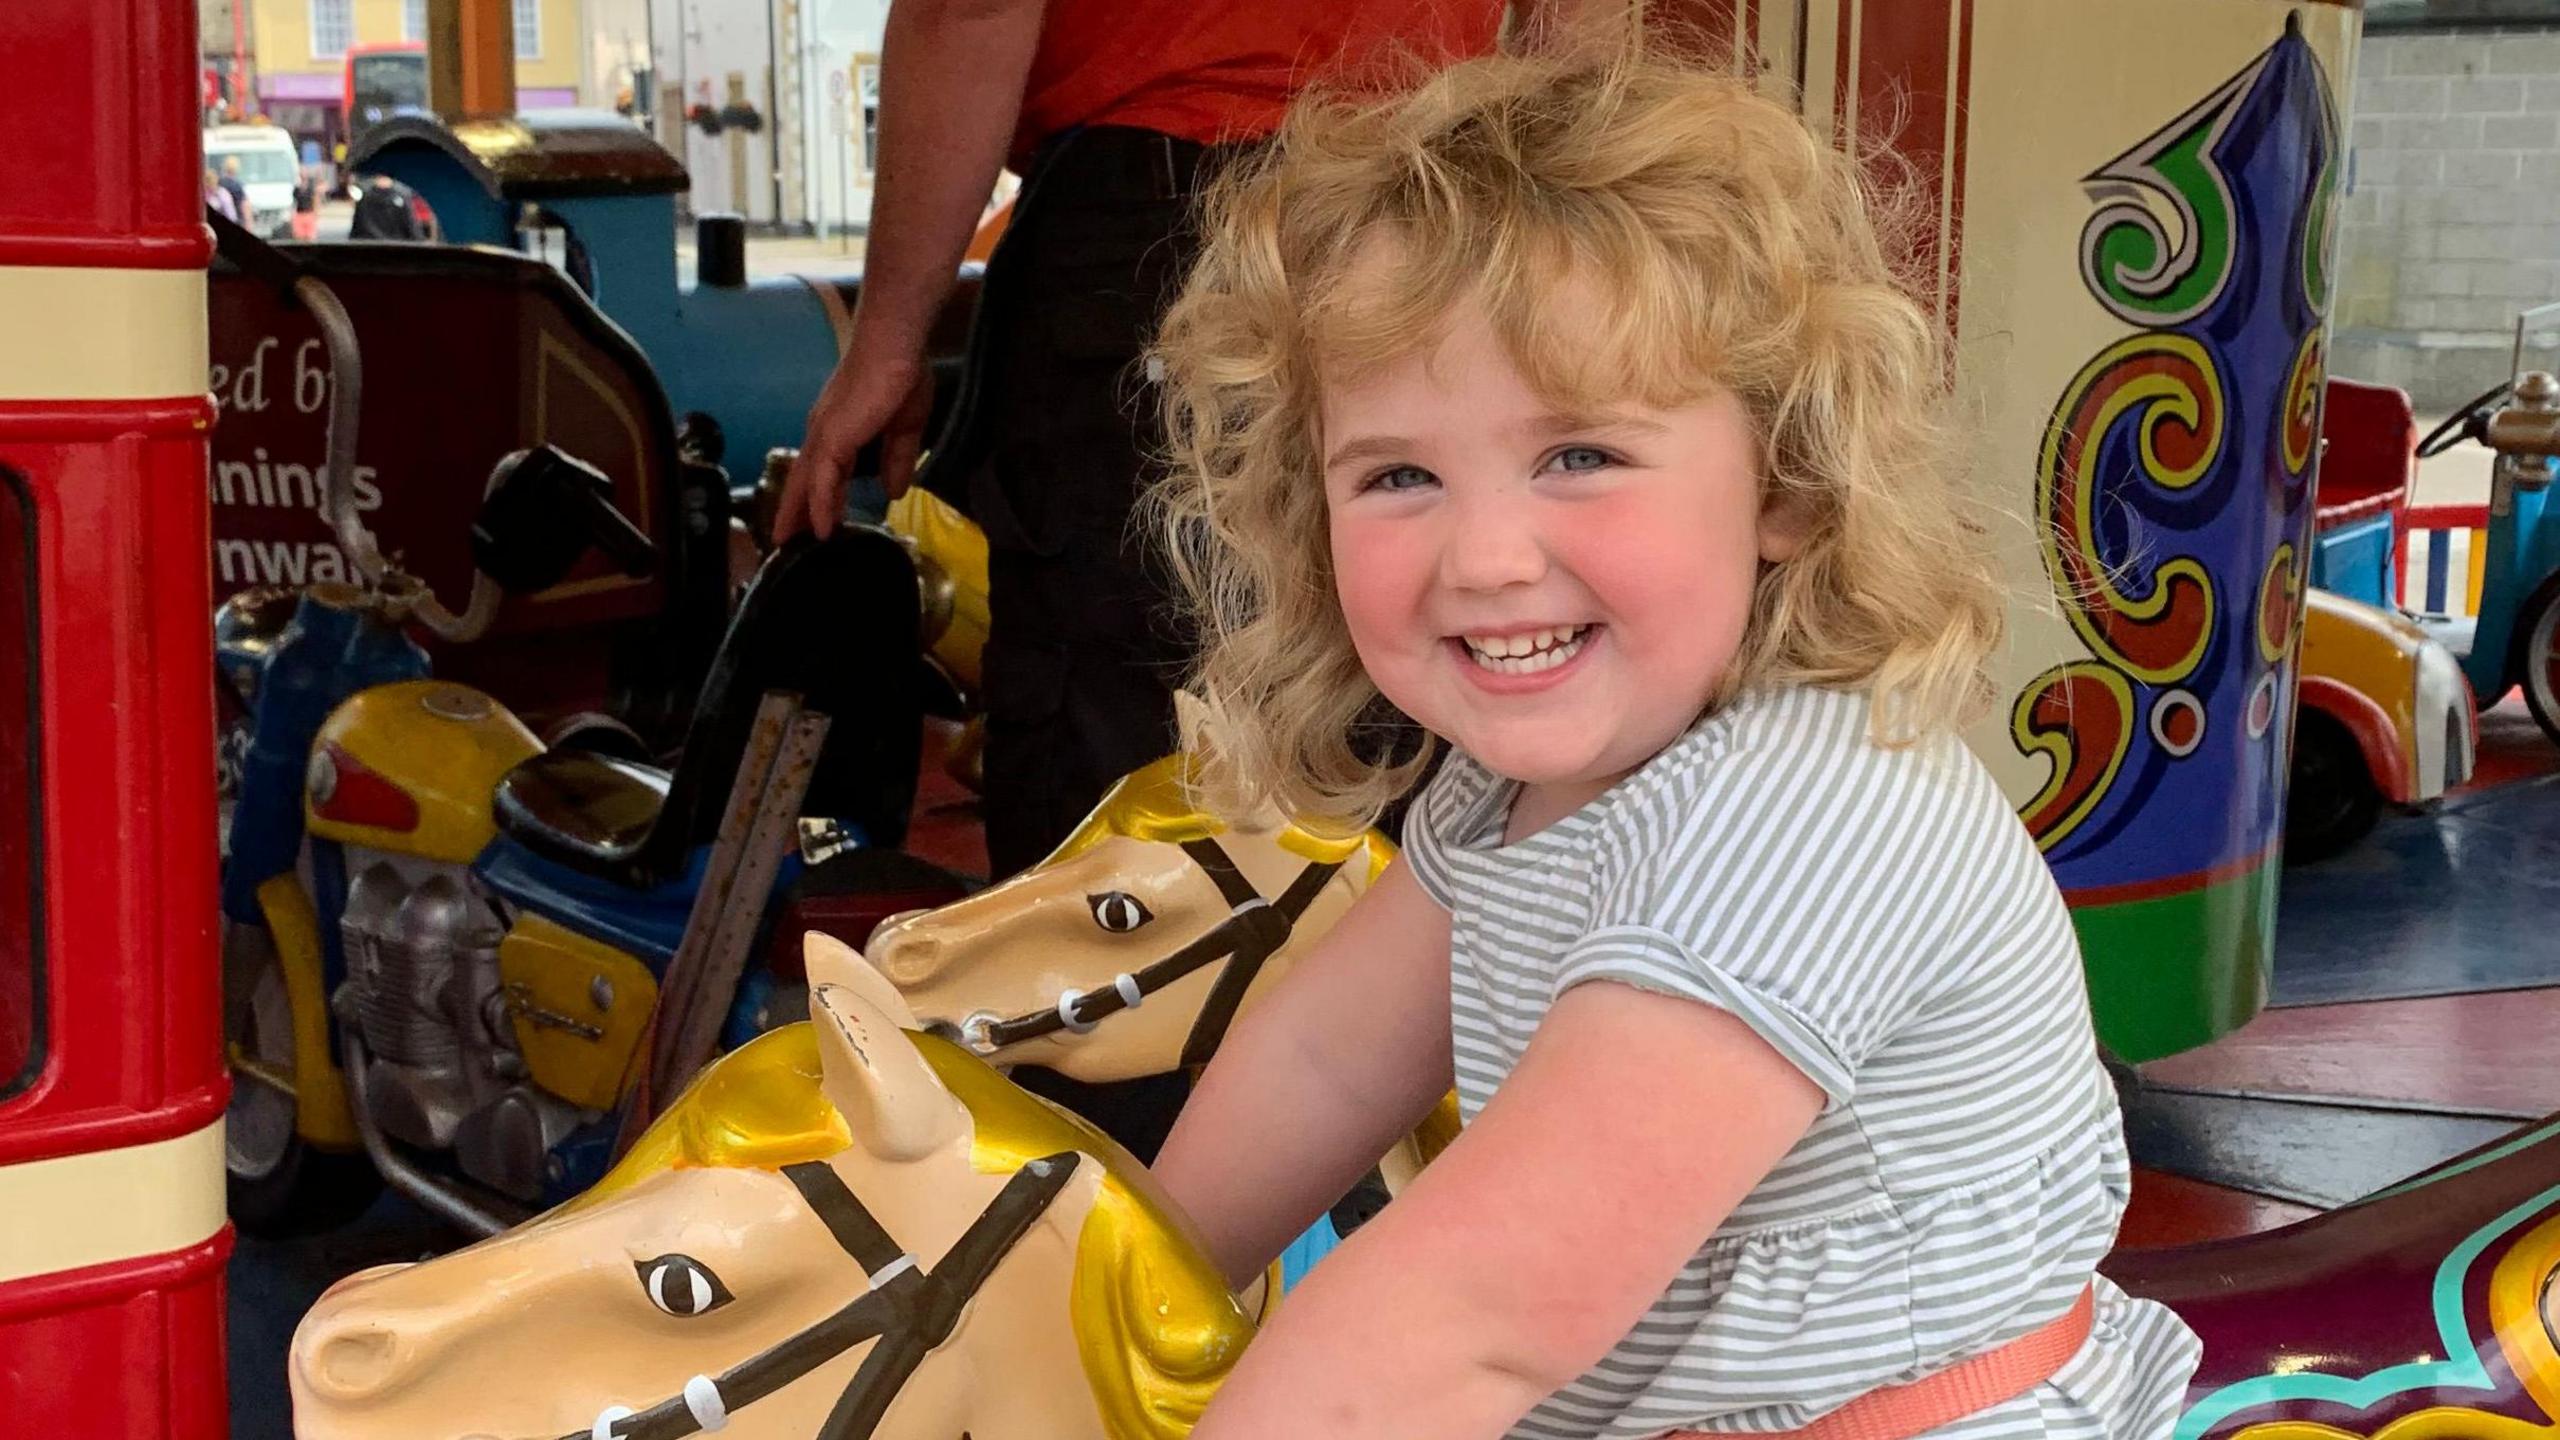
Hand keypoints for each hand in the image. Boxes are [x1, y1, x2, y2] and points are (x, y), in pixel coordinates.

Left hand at [778, 350, 933, 540]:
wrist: (896, 348)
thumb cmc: (901, 377)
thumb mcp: (905, 428)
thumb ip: (897, 459)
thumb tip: (895, 491)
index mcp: (840, 428)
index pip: (822, 469)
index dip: (817, 496)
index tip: (817, 522)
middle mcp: (824, 432)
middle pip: (802, 478)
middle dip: (793, 510)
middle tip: (784, 541)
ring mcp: (825, 434)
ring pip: (804, 482)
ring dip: (797, 514)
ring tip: (790, 543)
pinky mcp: (833, 437)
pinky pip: (821, 480)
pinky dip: (819, 506)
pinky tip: (821, 529)